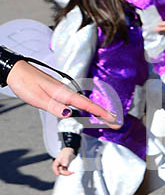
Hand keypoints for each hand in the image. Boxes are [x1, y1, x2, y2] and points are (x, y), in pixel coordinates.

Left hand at [6, 61, 120, 126]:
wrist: (17, 72)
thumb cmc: (26, 84)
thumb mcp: (38, 98)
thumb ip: (55, 106)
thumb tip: (70, 114)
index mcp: (64, 94)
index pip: (87, 105)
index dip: (101, 113)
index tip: (114, 119)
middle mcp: (67, 92)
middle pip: (90, 104)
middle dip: (104, 113)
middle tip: (117, 122)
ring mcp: (64, 92)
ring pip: (85, 103)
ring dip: (97, 110)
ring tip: (108, 118)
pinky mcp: (59, 92)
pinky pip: (78, 101)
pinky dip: (88, 107)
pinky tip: (89, 109)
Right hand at [52, 147, 75, 175]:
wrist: (70, 151)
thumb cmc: (66, 152)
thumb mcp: (65, 155)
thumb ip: (65, 160)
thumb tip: (64, 165)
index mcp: (56, 163)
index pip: (54, 168)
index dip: (56, 172)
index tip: (58, 174)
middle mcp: (58, 166)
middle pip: (59, 171)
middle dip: (64, 173)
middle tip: (70, 172)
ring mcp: (62, 167)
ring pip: (63, 172)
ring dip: (67, 173)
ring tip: (72, 172)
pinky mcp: (65, 167)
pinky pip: (66, 171)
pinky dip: (69, 172)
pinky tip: (73, 172)